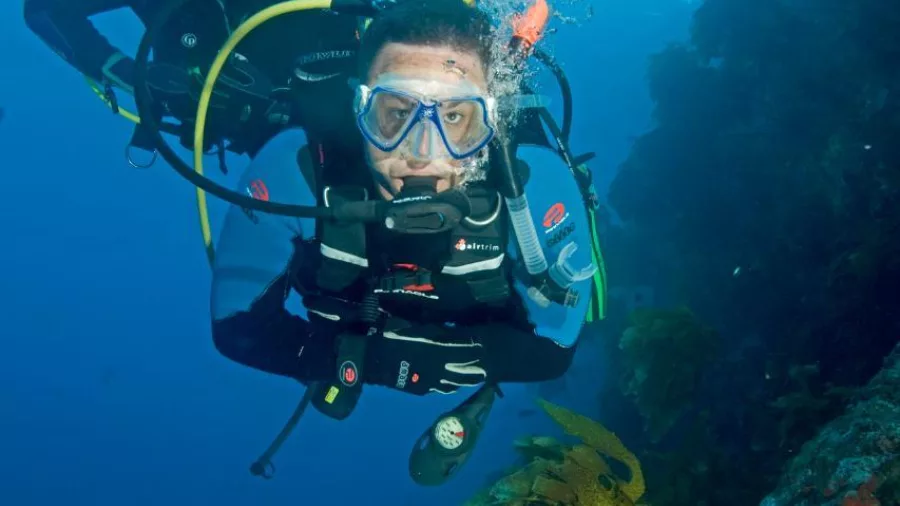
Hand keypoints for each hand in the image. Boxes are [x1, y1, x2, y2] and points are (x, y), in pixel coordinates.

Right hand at [364, 322, 487, 394]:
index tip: (481, 345)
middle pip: (465, 372)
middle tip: (485, 367)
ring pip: (456, 383)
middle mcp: (439, 368)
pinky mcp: (423, 389)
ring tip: (476, 378)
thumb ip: (438, 333)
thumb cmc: (395, 338)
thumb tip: (453, 333)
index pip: (465, 351)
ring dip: (467, 380)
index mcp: (438, 351)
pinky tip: (455, 385)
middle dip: (477, 370)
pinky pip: (442, 388)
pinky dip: (451, 386)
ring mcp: (431, 381)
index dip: (475, 348)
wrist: (375, 360)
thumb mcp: (419, 330)